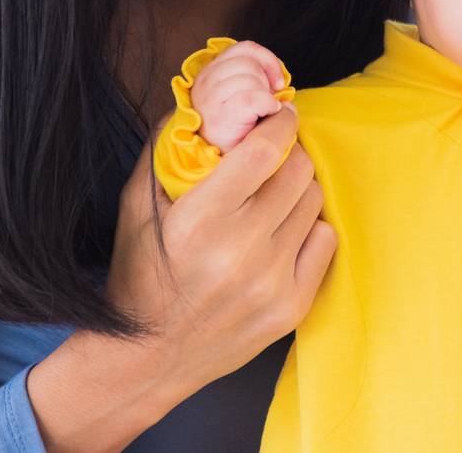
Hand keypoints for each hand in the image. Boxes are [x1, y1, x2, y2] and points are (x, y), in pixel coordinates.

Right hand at [104, 104, 336, 395]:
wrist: (147, 359)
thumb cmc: (141, 276)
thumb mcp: (137, 209)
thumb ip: (164, 151)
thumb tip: (196, 103)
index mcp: (201, 220)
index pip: (264, 150)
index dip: (280, 124)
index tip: (280, 115)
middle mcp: (241, 250)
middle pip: (298, 170)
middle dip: (289, 154)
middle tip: (274, 156)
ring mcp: (271, 281)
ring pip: (314, 202)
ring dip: (297, 190)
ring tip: (272, 198)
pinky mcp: (292, 306)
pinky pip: (324, 239)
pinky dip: (307, 228)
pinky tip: (280, 234)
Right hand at [190, 40, 290, 151]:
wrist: (218, 160)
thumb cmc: (233, 126)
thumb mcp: (240, 93)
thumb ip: (255, 77)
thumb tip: (281, 80)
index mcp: (212, 70)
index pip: (244, 48)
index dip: (267, 59)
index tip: (278, 80)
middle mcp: (207, 81)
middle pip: (249, 63)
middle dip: (266, 81)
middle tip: (266, 100)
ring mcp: (211, 98)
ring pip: (251, 79)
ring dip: (265, 95)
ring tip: (260, 111)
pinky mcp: (221, 115)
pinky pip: (253, 98)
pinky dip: (267, 104)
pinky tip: (267, 113)